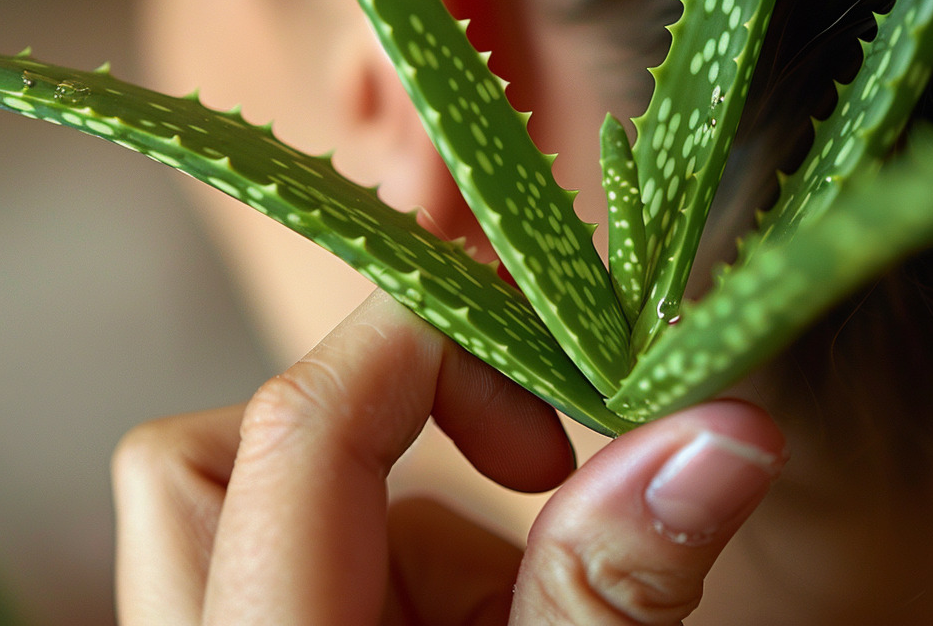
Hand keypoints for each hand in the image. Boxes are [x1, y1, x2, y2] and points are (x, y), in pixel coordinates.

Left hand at [112, 290, 785, 624]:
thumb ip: (614, 582)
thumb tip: (730, 428)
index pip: (301, 428)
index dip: (431, 336)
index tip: (560, 352)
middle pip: (202, 453)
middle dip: (367, 429)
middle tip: (511, 481)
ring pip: (262, 499)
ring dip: (413, 529)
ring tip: (512, 618)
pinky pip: (298, 550)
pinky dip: (399, 569)